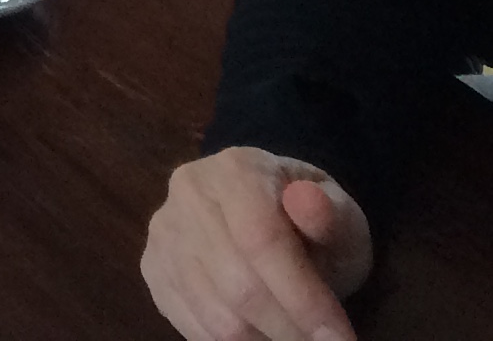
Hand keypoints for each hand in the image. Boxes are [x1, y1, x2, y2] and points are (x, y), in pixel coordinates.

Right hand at [141, 149, 371, 340]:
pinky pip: (194, 328)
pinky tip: (262, 334)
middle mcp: (188, 194)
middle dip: (290, 329)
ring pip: (217, 316)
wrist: (266, 210)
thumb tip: (309, 204)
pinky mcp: (152, 269)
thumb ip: (331, 215)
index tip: (340, 337)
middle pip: (239, 285)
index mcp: (235, 169)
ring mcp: (164, 233)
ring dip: (264, 340)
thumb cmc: (310, 220)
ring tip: (293, 338)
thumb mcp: (339, 215)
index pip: (263, 239)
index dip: (304, 298)